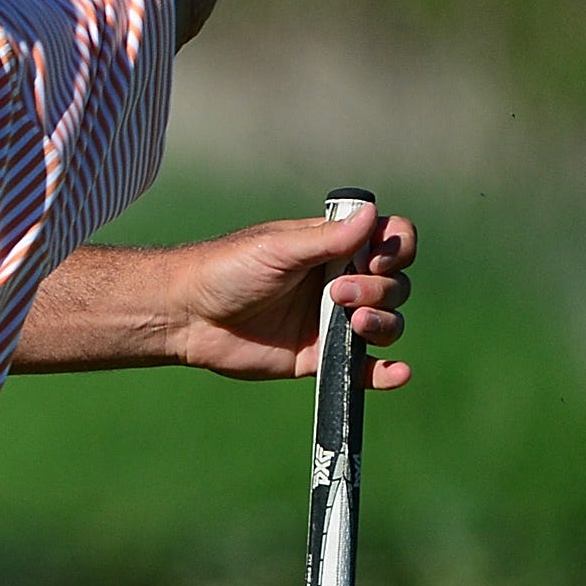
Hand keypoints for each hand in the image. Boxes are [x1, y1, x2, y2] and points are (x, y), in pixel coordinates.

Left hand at [164, 208, 416, 387]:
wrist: (187, 315)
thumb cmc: (225, 270)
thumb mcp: (276, 249)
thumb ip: (326, 239)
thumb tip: (372, 212)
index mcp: (331, 249)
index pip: (389, 241)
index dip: (395, 248)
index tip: (374, 258)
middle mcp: (338, 282)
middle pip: (395, 285)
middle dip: (379, 289)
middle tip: (337, 293)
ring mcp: (331, 321)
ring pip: (387, 323)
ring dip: (385, 323)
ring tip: (355, 324)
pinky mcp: (319, 356)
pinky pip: (364, 368)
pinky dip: (386, 372)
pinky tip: (398, 372)